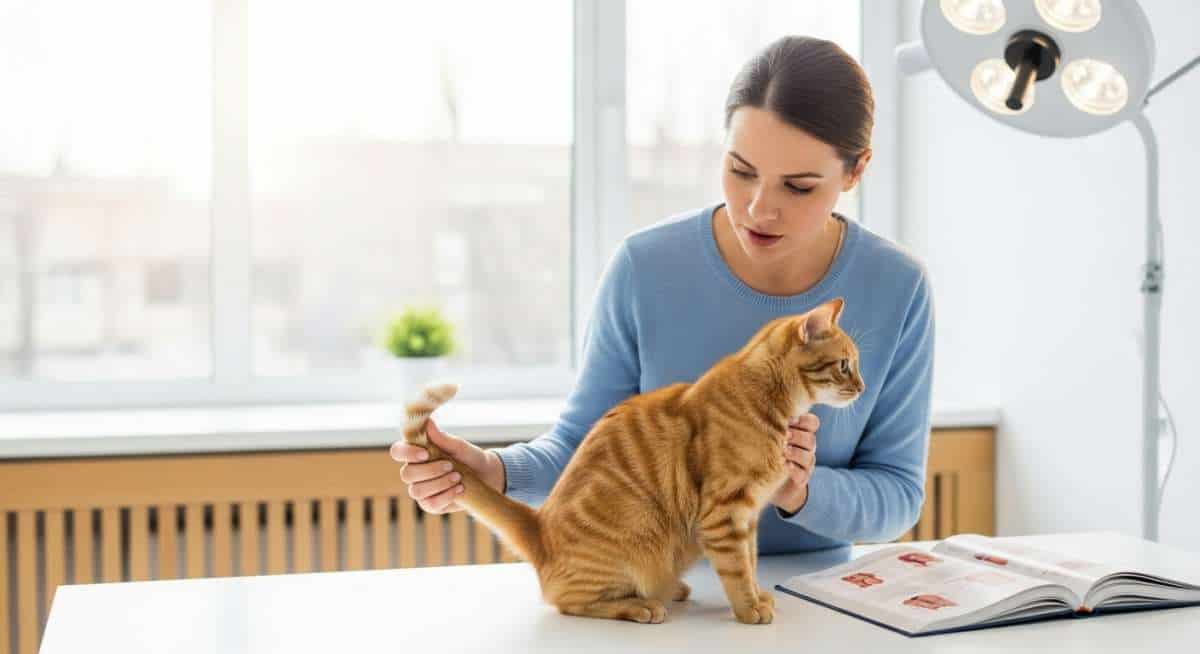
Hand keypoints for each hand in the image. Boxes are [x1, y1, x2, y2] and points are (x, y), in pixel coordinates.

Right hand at [389, 418, 506, 513]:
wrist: (486, 476)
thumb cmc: (469, 457)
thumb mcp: (459, 446)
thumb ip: (442, 438)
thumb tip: (427, 422)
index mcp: (416, 453)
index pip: (398, 451)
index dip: (407, 453)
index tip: (426, 453)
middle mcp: (414, 472)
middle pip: (406, 474)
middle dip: (429, 470)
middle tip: (450, 465)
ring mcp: (420, 490)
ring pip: (416, 491)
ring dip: (439, 484)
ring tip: (458, 476)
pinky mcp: (430, 504)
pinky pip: (430, 504)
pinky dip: (446, 496)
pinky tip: (459, 489)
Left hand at [771, 413, 817, 513]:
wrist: (769, 482)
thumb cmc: (769, 452)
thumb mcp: (771, 436)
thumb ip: (772, 424)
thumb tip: (757, 408)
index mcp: (802, 434)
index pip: (813, 423)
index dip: (804, 420)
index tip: (789, 420)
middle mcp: (807, 448)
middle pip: (811, 439)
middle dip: (797, 436)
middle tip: (784, 435)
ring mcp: (806, 465)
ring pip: (808, 456)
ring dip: (795, 452)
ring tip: (783, 451)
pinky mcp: (801, 479)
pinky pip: (802, 473)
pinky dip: (794, 469)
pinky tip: (784, 465)